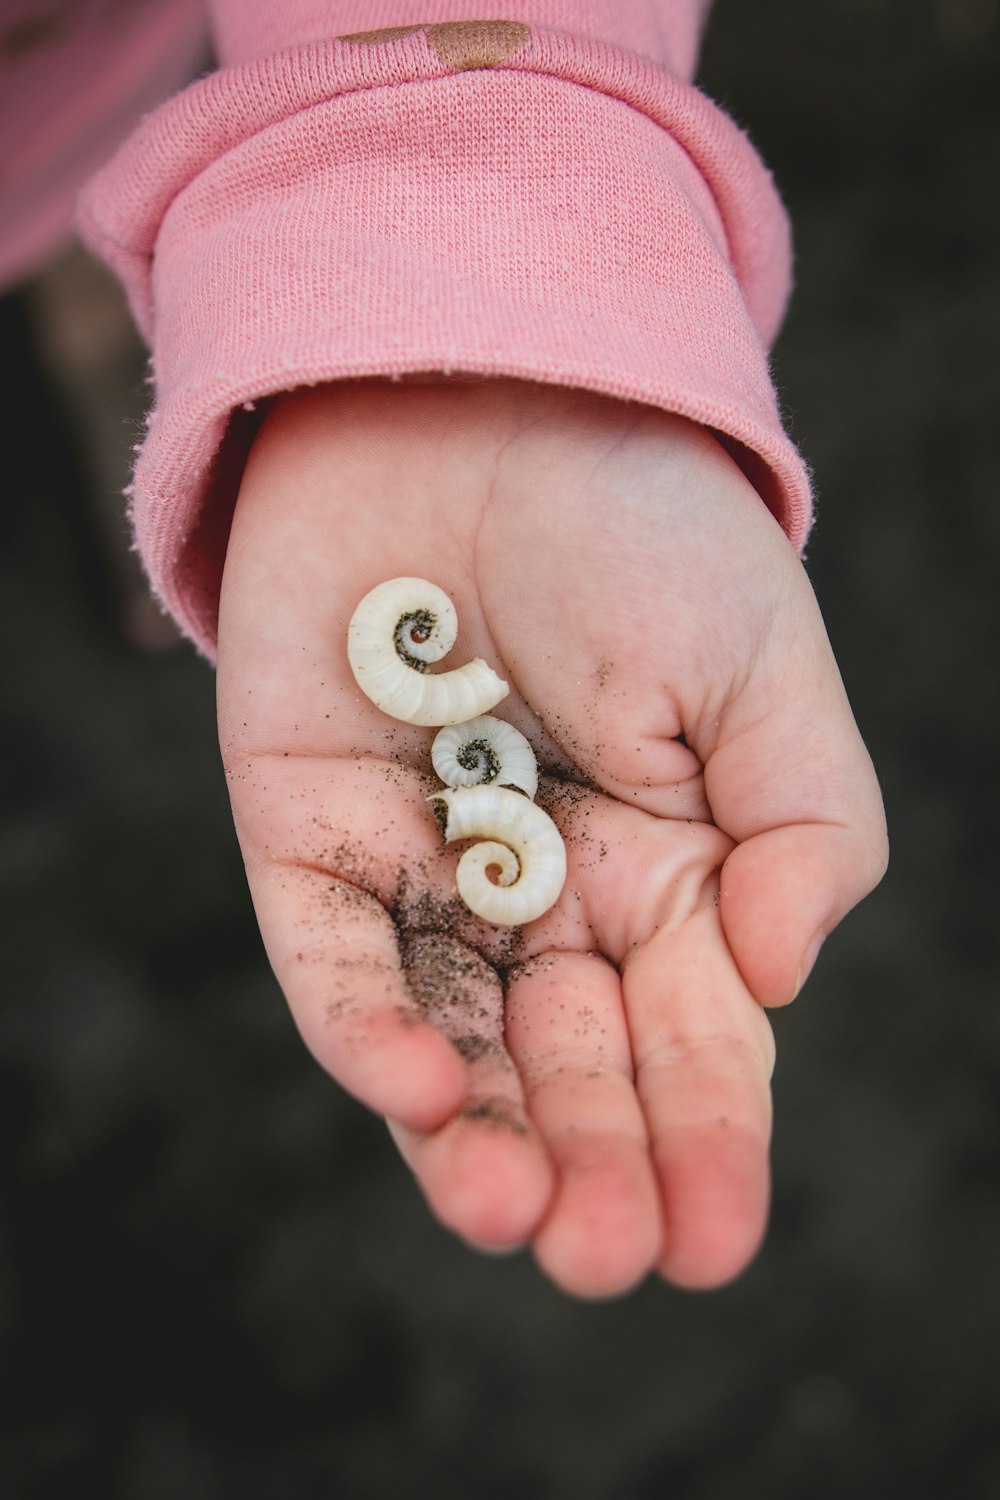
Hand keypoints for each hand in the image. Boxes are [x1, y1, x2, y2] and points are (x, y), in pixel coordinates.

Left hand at [216, 380, 886, 1295]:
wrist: (480, 390)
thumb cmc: (641, 524)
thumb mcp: (765, 669)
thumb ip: (805, 831)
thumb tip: (775, 984)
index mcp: (666, 867)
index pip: (690, 1035)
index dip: (706, 1139)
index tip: (715, 1239)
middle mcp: (541, 887)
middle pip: (565, 1063)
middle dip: (591, 1165)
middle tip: (604, 1258)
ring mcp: (422, 866)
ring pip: (447, 1042)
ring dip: (477, 1140)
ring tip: (517, 1219)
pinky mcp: (310, 831)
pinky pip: (334, 955)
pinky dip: (369, 1028)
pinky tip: (419, 1093)